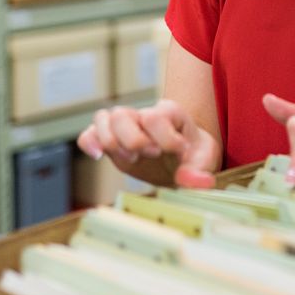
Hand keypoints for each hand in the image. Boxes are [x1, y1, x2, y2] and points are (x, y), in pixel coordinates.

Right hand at [77, 100, 222, 187]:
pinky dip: (89, 143)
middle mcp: (142, 115)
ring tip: (131, 159)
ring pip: (102, 119)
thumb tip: (191, 182)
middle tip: (152, 155)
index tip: (180, 152)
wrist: (184, 162)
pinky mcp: (112, 142)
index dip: (165, 138)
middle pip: (121, 115)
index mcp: (168, 113)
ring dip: (112, 143)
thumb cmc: (195, 155)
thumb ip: (200, 170)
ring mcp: (125, 127)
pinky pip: (89, 134)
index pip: (155, 116)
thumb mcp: (205, 159)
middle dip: (133, 140)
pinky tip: (99, 157)